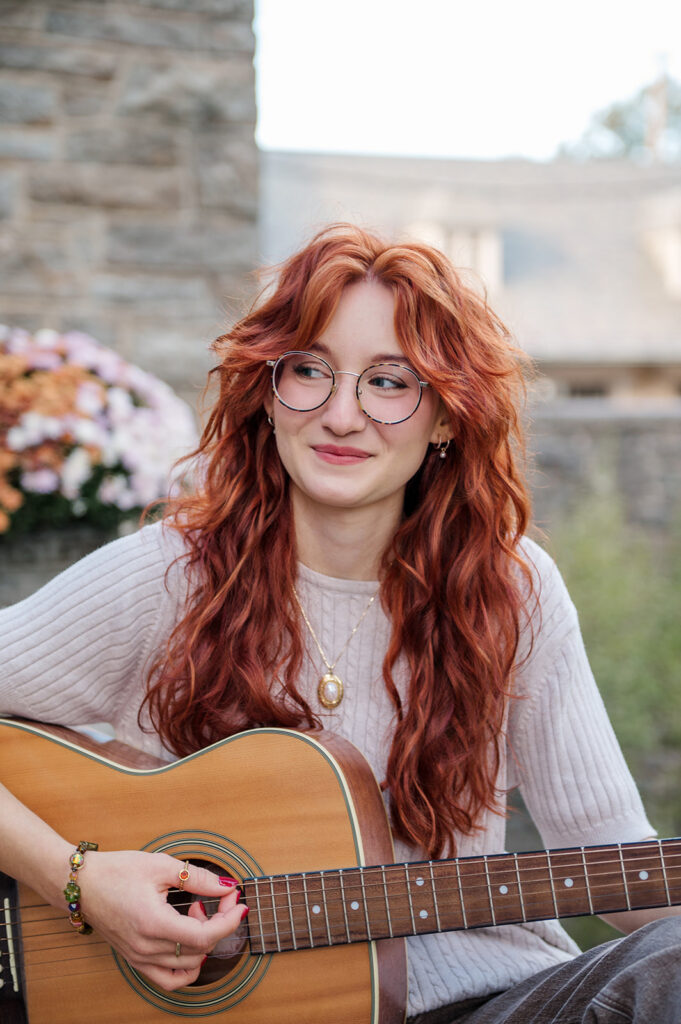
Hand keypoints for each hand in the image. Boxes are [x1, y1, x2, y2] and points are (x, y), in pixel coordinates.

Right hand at [78, 850, 245, 990]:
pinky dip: (187, 967)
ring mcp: (139, 958)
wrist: (81, 884)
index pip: (205, 936)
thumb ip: (198, 878)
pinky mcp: (135, 960)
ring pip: (188, 966)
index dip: (229, 920)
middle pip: (201, 949)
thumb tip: (227, 887)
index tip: (239, 902)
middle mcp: (146, 948)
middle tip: (221, 897)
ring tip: (196, 912)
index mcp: (154, 924)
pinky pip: (168, 978)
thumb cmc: (116, 871)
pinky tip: (190, 943)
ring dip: (203, 941)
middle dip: (221, 923)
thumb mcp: (161, 865)